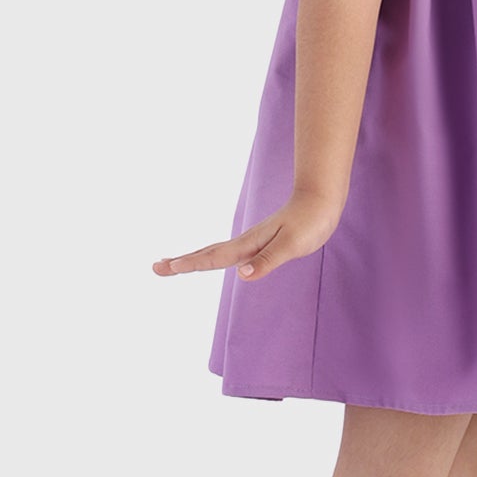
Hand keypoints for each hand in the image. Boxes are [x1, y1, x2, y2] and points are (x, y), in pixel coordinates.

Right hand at [152, 191, 342, 283]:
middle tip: (155, 268)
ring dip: (193, 258)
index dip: (191, 264)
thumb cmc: (310, 222)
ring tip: (172, 263)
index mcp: (249, 245)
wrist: (322, 199)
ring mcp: (251, 242)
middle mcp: (246, 243)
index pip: (214, 258)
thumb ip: (267, 261)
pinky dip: (212, 256)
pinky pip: (228, 252)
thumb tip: (241, 276)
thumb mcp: (292, 245)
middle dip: (181, 262)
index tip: (168, 267)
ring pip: (214, 252)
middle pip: (206, 254)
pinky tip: (211, 259)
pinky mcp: (260, 242)